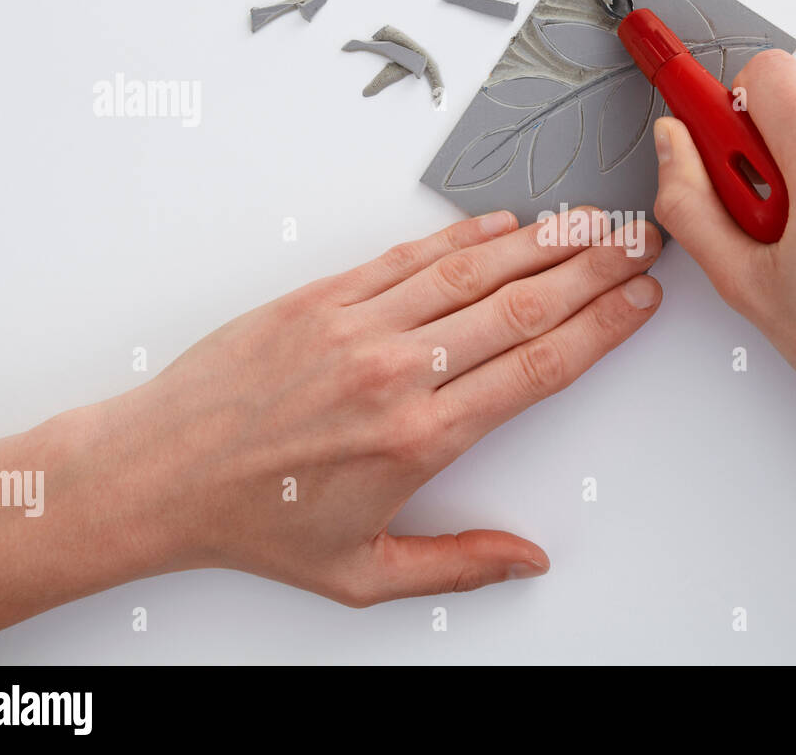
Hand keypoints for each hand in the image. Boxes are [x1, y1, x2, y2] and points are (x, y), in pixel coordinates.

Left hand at [0, 209, 660, 647]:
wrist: (155, 473)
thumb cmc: (254, 521)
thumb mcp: (362, 574)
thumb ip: (458, 565)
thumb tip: (528, 560)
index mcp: (419, 438)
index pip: (538, 367)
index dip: (602, 326)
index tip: (640, 299)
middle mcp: (396, 372)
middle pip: (522, 306)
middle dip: (594, 268)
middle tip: (638, 241)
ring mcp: (358, 325)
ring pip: (473, 269)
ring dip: (543, 241)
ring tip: (590, 222)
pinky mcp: (322, 297)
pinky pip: (409, 255)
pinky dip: (463, 235)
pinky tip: (502, 224)